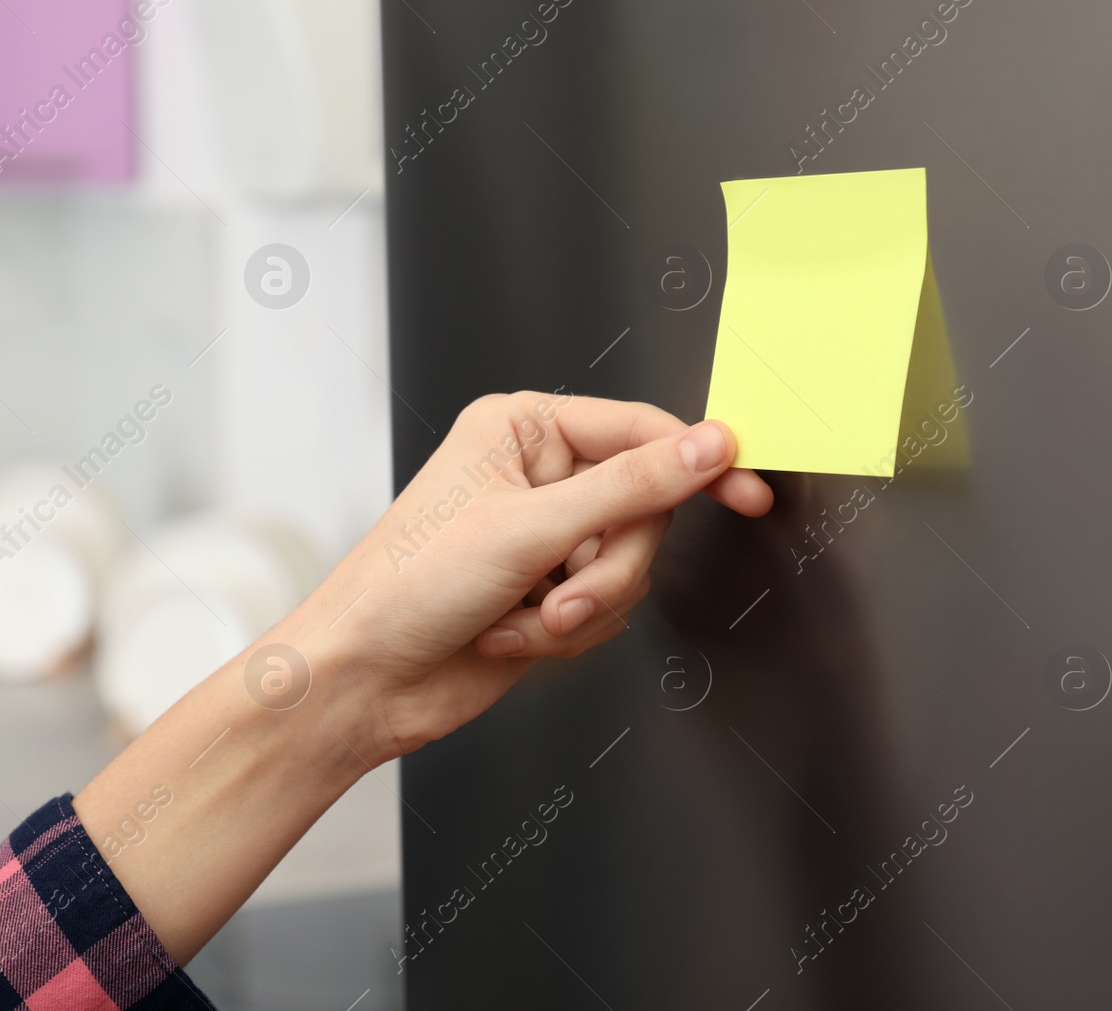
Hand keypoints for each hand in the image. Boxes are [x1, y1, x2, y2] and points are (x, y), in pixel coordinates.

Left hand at [78, 392, 771, 965]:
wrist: (364, 681)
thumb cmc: (408, 586)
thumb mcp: (530, 528)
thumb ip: (633, 487)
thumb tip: (709, 446)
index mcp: (521, 430)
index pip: (639, 429)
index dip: (695, 461)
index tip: (747, 489)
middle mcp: (535, 477)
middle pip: (643, 508)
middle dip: (608, 564)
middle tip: (566, 590)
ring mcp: (542, 538)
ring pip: (629, 566)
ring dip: (583, 606)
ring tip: (526, 617)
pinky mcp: (546, 593)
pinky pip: (605, 608)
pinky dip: (565, 633)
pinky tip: (511, 635)